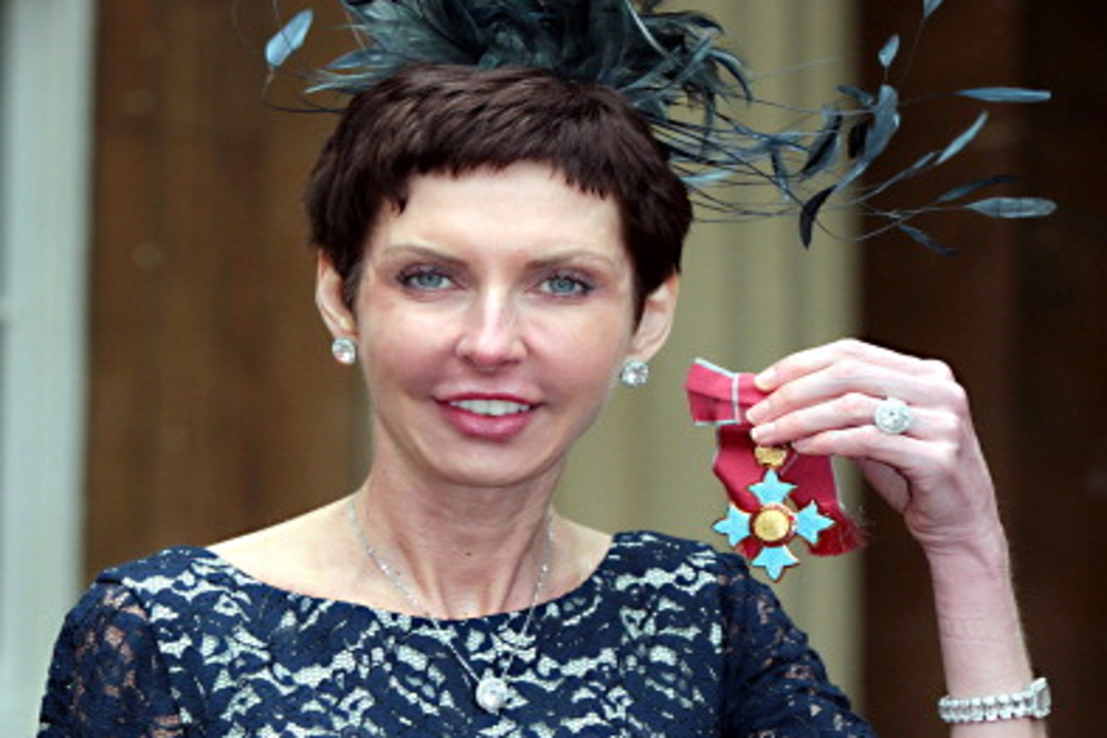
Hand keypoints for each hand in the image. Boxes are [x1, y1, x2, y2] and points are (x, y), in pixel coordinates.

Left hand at [745, 339, 1000, 555]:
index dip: (802, 363)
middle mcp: (939, 389)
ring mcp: (943, 422)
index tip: (763, 382)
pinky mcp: (939, 457)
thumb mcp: (875, 433)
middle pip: (848, 374)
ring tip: (769, 435)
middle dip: (793, 392)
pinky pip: (867, 440)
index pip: (852, 352)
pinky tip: (801, 448)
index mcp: (926, 372)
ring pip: (852, 406)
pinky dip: (826, 441)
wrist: (960, 526)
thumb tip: (777, 398)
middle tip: (757, 413)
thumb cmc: (911, 477)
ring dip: (800, 419)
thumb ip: (841, 410)